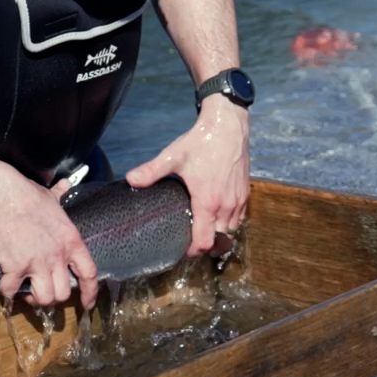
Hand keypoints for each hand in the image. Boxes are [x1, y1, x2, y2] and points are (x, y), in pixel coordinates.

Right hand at [0, 168, 97, 311]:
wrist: (3, 195)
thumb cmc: (28, 194)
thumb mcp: (52, 196)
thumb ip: (61, 195)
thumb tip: (65, 184)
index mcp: (71, 241)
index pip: (89, 273)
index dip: (90, 293)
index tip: (86, 305)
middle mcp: (57, 256)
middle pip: (64, 293)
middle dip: (54, 296)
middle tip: (42, 289)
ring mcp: (37, 264)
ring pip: (44, 298)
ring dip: (34, 299)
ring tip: (26, 291)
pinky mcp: (14, 267)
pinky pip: (12, 292)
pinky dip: (7, 294)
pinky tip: (5, 287)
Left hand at [126, 95, 249, 257]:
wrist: (228, 126)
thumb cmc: (201, 142)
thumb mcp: (173, 157)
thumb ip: (152, 171)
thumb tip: (130, 180)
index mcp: (208, 201)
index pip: (204, 242)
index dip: (193, 251)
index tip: (182, 249)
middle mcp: (226, 205)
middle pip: (218, 241)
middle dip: (205, 245)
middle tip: (189, 240)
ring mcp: (238, 200)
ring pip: (231, 231)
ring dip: (218, 234)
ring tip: (202, 229)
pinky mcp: (245, 193)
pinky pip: (239, 218)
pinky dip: (229, 222)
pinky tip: (216, 214)